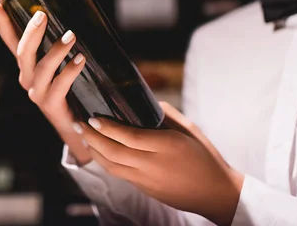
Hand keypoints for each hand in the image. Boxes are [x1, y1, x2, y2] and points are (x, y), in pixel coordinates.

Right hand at [0, 1, 90, 163]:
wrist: (75, 128)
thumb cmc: (69, 91)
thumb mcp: (58, 66)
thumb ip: (57, 47)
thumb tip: (68, 19)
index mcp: (25, 67)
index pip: (11, 41)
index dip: (2, 23)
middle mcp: (26, 79)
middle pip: (23, 52)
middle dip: (31, 32)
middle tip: (43, 15)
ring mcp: (37, 93)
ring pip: (41, 68)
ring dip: (56, 51)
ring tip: (72, 36)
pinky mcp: (52, 105)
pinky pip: (59, 85)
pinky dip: (70, 71)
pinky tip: (80, 59)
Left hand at [77, 102, 243, 225]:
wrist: (217, 193)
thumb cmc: (205, 156)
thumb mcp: (189, 130)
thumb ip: (166, 115)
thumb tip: (145, 103)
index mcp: (166, 146)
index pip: (128, 136)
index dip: (107, 127)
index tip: (92, 116)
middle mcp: (153, 164)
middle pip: (114, 152)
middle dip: (92, 137)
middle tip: (79, 123)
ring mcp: (147, 180)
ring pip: (112, 167)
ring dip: (94, 151)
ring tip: (83, 136)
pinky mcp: (145, 190)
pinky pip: (119, 174)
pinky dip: (106, 161)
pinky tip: (99, 151)